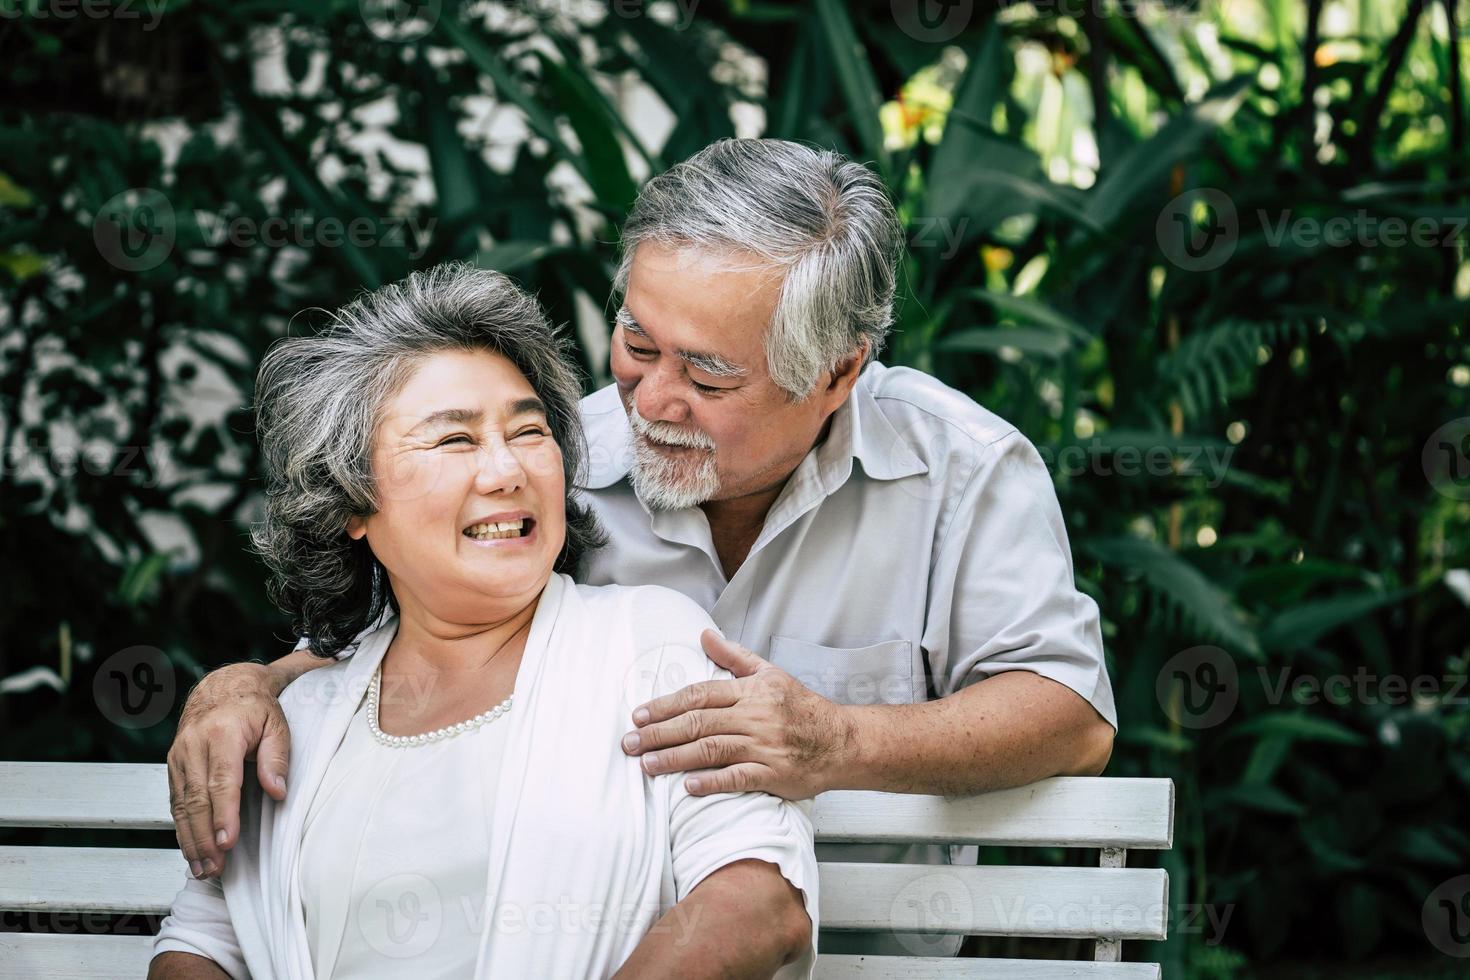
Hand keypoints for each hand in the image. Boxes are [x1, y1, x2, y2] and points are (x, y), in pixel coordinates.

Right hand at [167, 663, 290, 878]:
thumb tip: (277, 792)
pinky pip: (176, 801)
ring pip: (182, 804)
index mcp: (222, 734)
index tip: (228, 842)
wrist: (223, 686)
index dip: (224, 814)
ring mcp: (179, 755)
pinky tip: (191, 849)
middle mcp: (193, 745)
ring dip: (190, 839)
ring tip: (203, 868)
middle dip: (204, 837)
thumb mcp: (277, 724)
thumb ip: (277, 758)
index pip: (221, 781)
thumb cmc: (255, 708)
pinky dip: (182, 828)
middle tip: (214, 867)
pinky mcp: (173, 765)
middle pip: (197, 799)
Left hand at [621, 630, 854, 799]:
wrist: (841, 741)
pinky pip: (738, 778)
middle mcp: (754, 717)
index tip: (639, 715)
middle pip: (698, 723)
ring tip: (647, 765)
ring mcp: (763, 746)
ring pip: (711, 750)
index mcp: (750, 692)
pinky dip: (713, 782)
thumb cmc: (801, 707)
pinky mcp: (773, 774)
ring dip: (675, 758)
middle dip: (659, 733)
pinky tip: (688, 786)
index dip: (666, 705)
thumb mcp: (769, 673)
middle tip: (629, 743)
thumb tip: (704, 634)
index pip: (699, 695)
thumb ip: (734, 656)